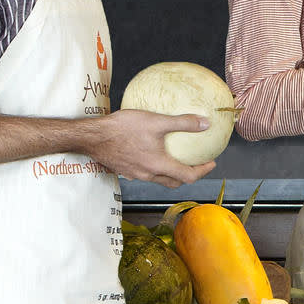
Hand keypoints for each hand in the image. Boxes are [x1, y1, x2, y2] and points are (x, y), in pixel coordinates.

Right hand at [84, 110, 216, 186]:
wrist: (92, 137)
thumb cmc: (123, 128)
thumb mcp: (156, 121)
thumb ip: (182, 123)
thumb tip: (205, 123)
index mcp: (158, 166)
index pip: (188, 176)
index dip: (203, 171)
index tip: (211, 162)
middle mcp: (148, 175)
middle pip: (174, 182)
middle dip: (188, 175)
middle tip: (196, 163)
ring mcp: (135, 174)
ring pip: (159, 179)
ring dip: (171, 173)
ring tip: (176, 159)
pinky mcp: (125, 170)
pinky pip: (145, 173)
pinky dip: (155, 167)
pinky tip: (152, 152)